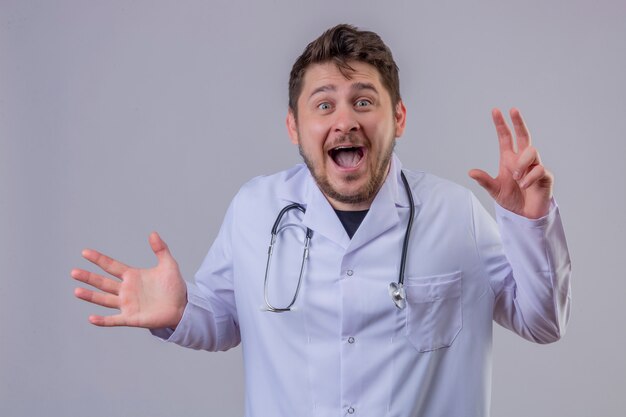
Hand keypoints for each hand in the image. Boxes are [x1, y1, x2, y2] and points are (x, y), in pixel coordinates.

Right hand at [72, 232, 186, 328]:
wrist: (182, 307)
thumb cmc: (174, 286)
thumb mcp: (168, 265)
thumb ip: (161, 249)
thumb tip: (153, 233)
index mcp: (132, 276)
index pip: (111, 266)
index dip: (99, 259)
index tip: (85, 252)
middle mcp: (126, 290)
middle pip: (103, 282)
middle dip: (89, 277)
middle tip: (73, 272)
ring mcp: (127, 304)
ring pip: (104, 299)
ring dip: (91, 296)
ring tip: (77, 291)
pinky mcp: (131, 318)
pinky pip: (114, 320)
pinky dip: (103, 321)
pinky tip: (91, 318)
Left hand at [469, 108, 552, 218]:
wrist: (525, 215)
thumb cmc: (511, 199)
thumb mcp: (494, 190)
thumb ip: (484, 180)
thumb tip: (471, 172)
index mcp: (509, 159)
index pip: (506, 137)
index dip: (501, 125)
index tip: (496, 111)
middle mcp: (522, 159)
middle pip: (524, 135)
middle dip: (518, 122)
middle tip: (513, 109)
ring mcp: (535, 166)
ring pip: (531, 151)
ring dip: (521, 163)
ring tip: (516, 178)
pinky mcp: (545, 176)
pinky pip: (539, 169)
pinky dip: (529, 177)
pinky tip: (524, 185)